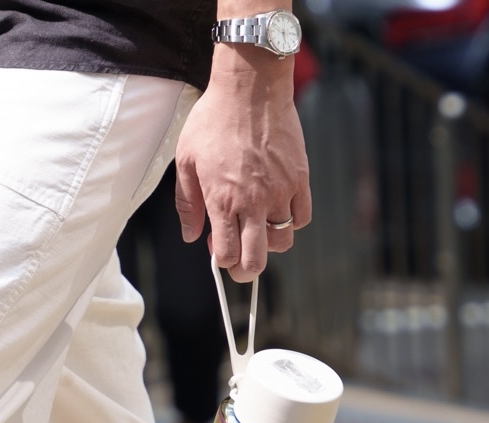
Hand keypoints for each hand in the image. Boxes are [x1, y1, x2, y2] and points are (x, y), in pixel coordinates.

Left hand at [175, 46, 311, 281]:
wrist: (250, 86)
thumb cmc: (213, 120)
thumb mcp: (186, 161)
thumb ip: (187, 204)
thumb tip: (190, 237)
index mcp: (223, 202)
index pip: (227, 256)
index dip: (221, 259)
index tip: (217, 246)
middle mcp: (254, 203)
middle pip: (256, 261)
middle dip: (244, 270)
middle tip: (239, 260)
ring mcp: (280, 192)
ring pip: (282, 242)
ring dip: (268, 243)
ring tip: (258, 226)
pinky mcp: (300, 179)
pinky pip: (302, 218)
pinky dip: (291, 222)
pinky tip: (278, 209)